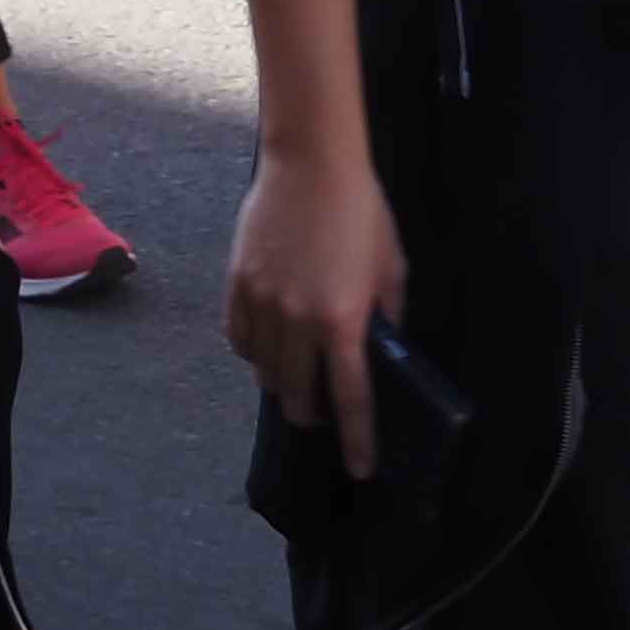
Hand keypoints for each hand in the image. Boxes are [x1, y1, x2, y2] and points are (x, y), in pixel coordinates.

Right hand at [224, 146, 409, 475]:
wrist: (310, 162)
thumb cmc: (360, 210)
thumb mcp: (392, 266)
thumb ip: (387, 315)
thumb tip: (383, 348)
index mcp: (344, 321)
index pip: (351, 399)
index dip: (357, 439)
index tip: (359, 467)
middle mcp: (299, 322)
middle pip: (299, 395)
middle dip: (312, 415)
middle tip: (322, 416)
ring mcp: (263, 304)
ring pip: (265, 372)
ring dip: (283, 385)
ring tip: (295, 379)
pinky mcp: (237, 284)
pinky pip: (239, 340)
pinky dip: (253, 353)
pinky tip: (267, 348)